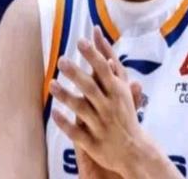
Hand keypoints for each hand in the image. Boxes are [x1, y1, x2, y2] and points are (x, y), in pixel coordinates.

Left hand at [50, 26, 145, 175]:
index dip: (93, 55)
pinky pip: (77, 133)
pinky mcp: (92, 143)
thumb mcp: (123, 88)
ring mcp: (101, 125)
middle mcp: (109, 107)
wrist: (135, 150)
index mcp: (118, 92)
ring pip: (81, 109)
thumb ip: (111, 64)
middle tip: (61, 60)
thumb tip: (99, 36)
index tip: (81, 40)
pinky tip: (54, 113)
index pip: (105, 69)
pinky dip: (66, 124)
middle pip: (91, 88)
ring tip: (52, 84)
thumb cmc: (125, 112)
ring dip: (66, 97)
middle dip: (77, 74)